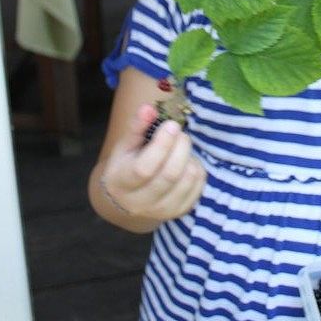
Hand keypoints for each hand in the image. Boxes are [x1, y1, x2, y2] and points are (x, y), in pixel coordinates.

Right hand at [101, 104, 206, 222]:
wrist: (128, 198)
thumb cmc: (127, 164)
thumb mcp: (125, 145)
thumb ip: (137, 126)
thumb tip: (149, 109)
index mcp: (121, 182)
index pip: (144, 168)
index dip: (162, 145)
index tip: (172, 124)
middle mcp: (140, 202)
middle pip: (169, 175)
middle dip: (180, 147)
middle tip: (180, 133)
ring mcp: (162, 210)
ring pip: (187, 180)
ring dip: (189, 157)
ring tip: (181, 148)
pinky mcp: (179, 211)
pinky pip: (198, 185)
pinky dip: (197, 168)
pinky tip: (186, 162)